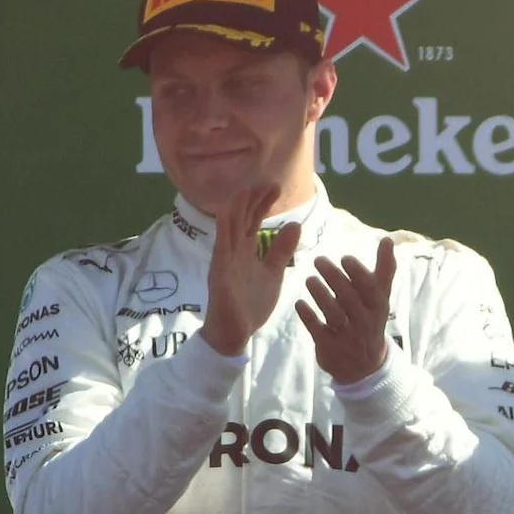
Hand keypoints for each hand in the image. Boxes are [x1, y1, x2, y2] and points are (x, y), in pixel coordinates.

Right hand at [199, 180, 301, 355]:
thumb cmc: (250, 304)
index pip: (254, 221)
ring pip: (229, 230)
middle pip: (242, 220)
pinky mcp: (219, 274)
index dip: (263, 204)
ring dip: (236, 209)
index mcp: (245, 252)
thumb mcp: (272, 273)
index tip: (275, 186)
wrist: (234, 333)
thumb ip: (280, 251)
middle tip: (265, 180)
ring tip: (244, 188)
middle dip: (252, 201)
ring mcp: (224, 262)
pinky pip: (220, 249)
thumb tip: (294, 225)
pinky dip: (223, 230)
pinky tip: (224, 213)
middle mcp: (233, 252)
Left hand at [294, 236, 398, 384]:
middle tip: (318, 260)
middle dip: (334, 278)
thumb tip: (388, 239)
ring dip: (320, 295)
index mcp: (378, 308)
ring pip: (333, 314)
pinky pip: (317, 330)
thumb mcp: (380, 298)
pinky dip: (308, 316)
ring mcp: (347, 337)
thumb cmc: (370, 320)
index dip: (358, 273)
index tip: (344, 258)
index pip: (370, 289)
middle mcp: (365, 323)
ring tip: (308, 279)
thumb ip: (384, 269)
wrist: (364, 366)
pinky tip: (299, 303)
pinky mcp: (330, 348)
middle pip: (349, 299)